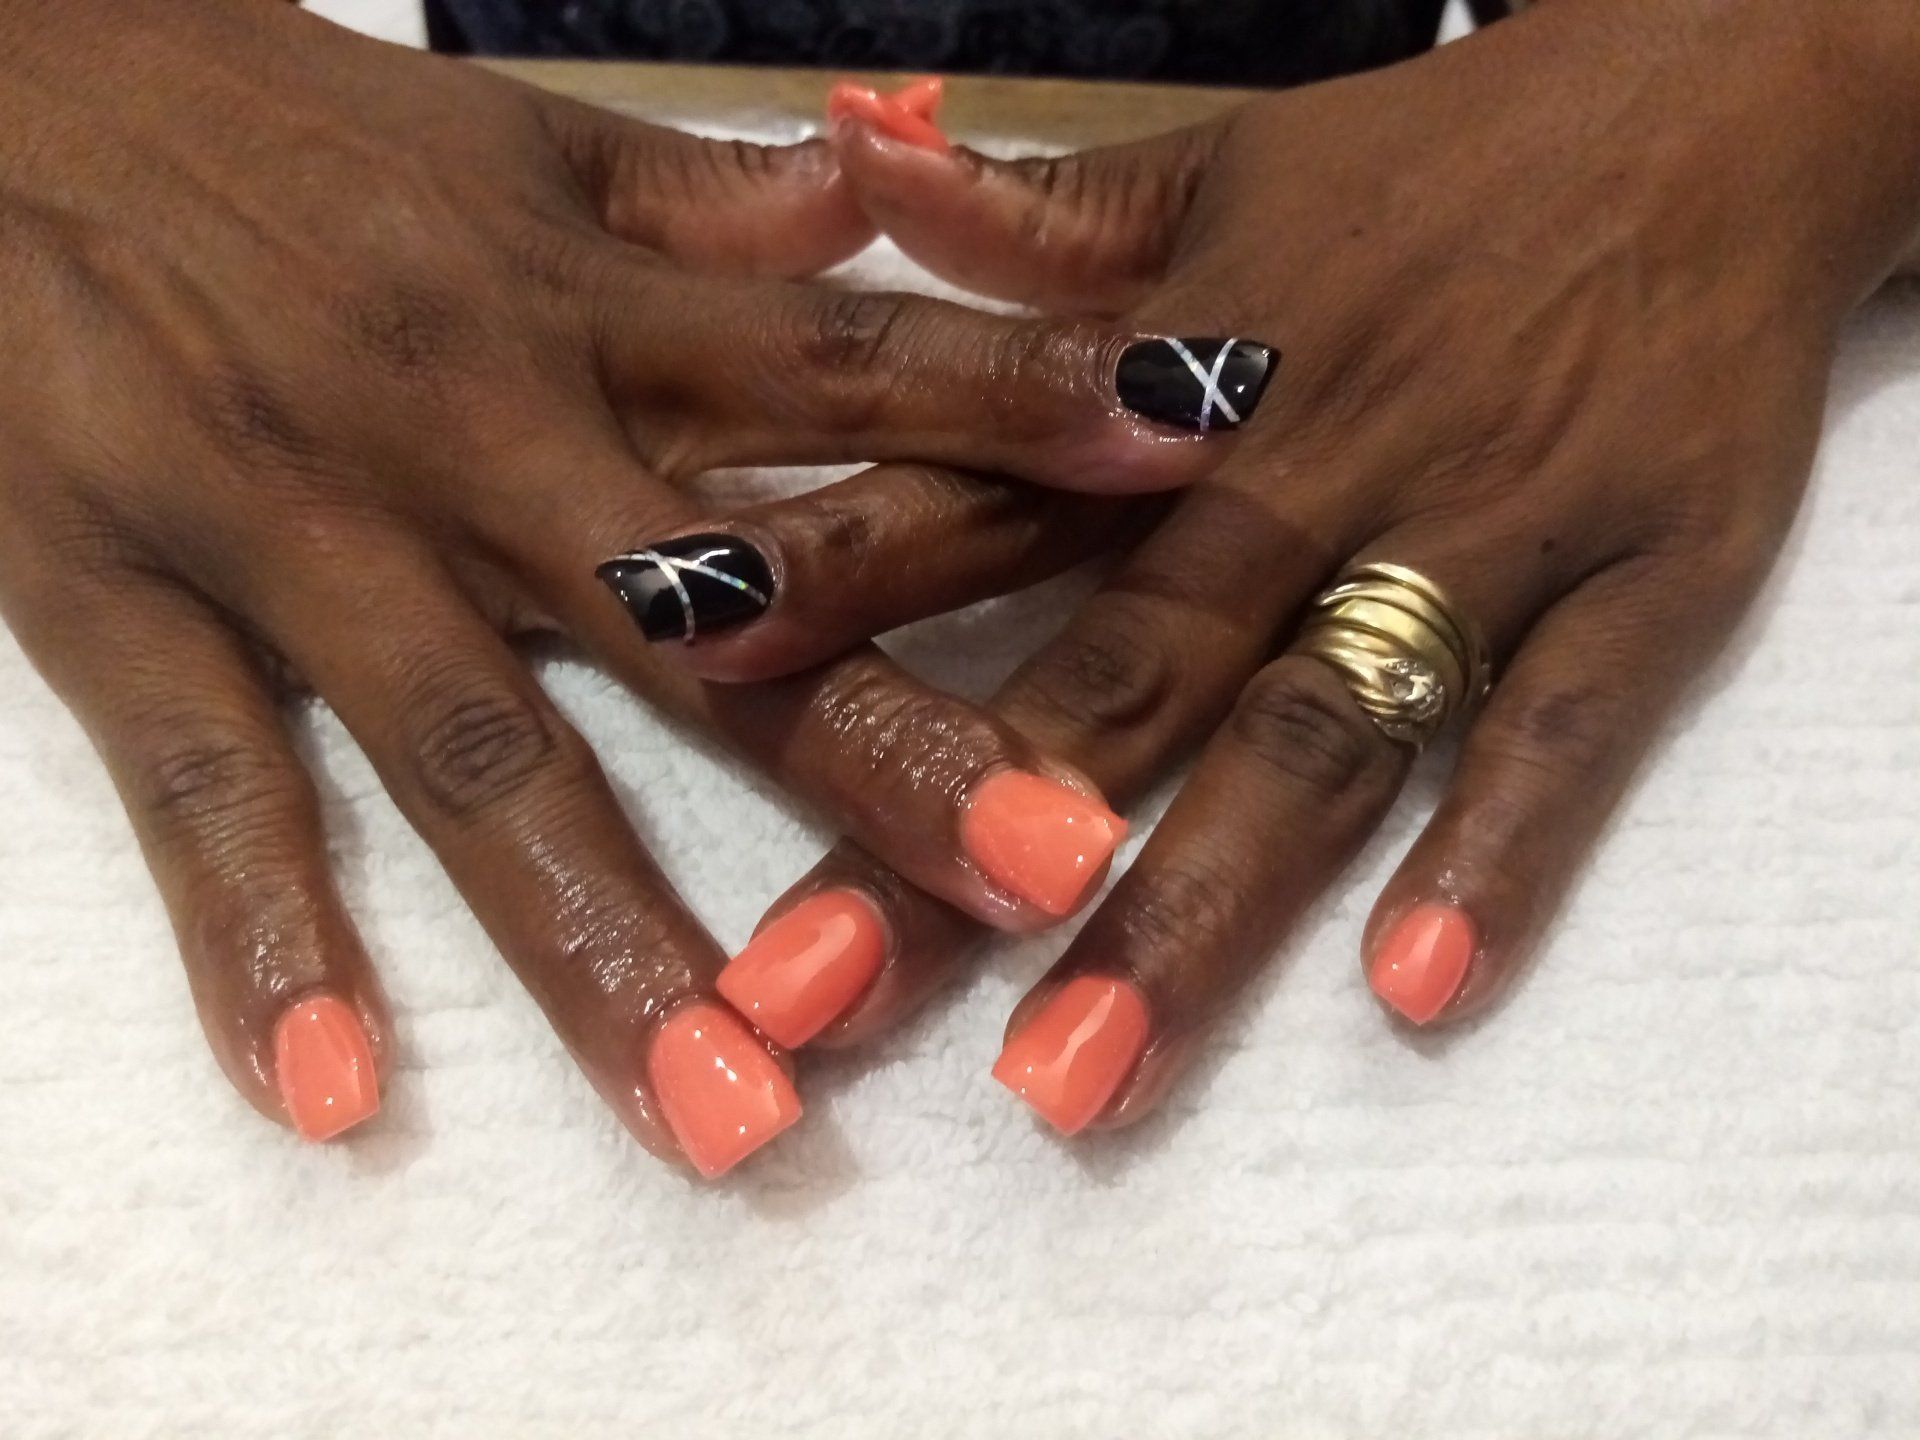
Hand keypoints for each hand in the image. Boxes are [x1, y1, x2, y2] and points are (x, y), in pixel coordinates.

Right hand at [0, 0, 1249, 1169]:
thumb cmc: (272, 130)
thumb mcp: (508, 140)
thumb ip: (713, 199)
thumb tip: (910, 176)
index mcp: (577, 300)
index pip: (843, 358)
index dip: (1022, 400)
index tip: (1200, 450)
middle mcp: (467, 422)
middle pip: (702, 607)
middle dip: (876, 746)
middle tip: (1041, 883)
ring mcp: (294, 522)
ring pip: (477, 747)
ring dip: (604, 935)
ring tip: (736, 1107)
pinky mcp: (110, 598)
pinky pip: (201, 789)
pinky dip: (258, 942)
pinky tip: (332, 1092)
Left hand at [711, 0, 1919, 1128]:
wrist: (1714, 111)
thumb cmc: (1433, 167)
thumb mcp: (1217, 168)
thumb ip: (1033, 216)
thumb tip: (849, 154)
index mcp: (1174, 372)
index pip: (976, 496)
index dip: (821, 585)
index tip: (672, 674)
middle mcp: (1304, 462)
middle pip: (1114, 672)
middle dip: (956, 835)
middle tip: (811, 998)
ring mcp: (1478, 527)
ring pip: (1311, 732)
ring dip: (1191, 906)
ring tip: (1071, 1075)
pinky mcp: (1649, 577)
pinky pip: (1568, 731)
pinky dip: (1497, 854)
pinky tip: (1413, 988)